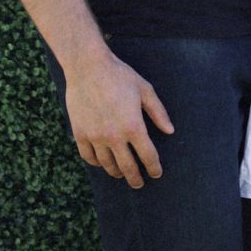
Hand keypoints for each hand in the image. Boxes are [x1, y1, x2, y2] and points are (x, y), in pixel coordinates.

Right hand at [64, 48, 174, 186]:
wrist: (87, 67)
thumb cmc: (119, 75)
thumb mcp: (144, 89)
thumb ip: (158, 112)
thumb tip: (170, 131)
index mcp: (133, 125)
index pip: (147, 155)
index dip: (154, 167)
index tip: (156, 174)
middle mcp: (114, 136)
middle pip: (127, 167)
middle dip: (135, 178)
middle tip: (139, 183)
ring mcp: (95, 137)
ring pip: (107, 165)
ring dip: (117, 172)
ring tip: (121, 174)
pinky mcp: (80, 134)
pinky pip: (89, 157)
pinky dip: (97, 163)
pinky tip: (102, 162)